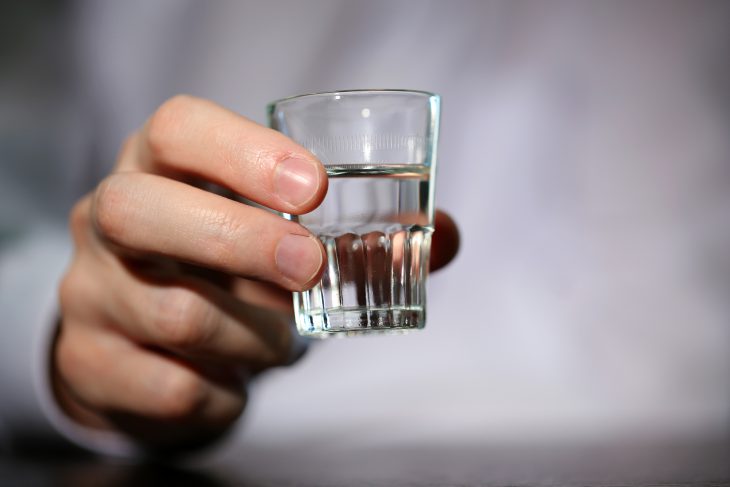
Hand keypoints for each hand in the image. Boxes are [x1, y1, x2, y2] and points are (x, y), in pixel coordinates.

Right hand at [55, 95, 459, 451]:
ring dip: (252, 333)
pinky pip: (169, 386)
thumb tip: (446, 236)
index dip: (243, 151)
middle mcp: (107, 218)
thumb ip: (362, 234)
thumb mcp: (277, 239)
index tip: (314, 187)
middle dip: (237, 240)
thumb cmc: (225, 273)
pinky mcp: (89, 362)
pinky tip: (234, 379)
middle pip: (139, 209)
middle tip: (310, 269)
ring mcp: (88, 291)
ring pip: (172, 312)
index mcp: (158, 167)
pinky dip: (226, 389)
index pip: (176, 129)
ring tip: (279, 338)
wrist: (143, 347)